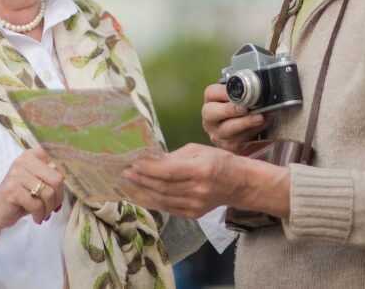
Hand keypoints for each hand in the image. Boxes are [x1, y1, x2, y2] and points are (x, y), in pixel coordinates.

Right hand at [0, 146, 64, 249]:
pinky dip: (40, 215)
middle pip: (56, 179)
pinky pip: (37, 205)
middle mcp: (23, 162)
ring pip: (48, 193)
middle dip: (59, 197)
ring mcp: (16, 175)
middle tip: (55, 207)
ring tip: (44, 213)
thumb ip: (50, 175)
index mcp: (30, 156)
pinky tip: (37, 217)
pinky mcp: (13, 191)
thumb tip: (74, 175)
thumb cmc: (20, 196)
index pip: (54, 155)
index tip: (71, 177)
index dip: (67, 167)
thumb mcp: (35, 181)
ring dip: (49, 208)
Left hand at [121, 144, 243, 218]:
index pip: (168, 171)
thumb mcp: (198, 150)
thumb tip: (150, 160)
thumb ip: (174, 156)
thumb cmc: (218, 161)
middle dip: (140, 179)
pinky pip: (168, 207)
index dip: (148, 168)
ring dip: (143, 190)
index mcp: (200, 170)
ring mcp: (196, 205)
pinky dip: (153, 200)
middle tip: (125, 171)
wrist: (239, 184)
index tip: (132, 162)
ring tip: (130, 181)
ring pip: (162, 199)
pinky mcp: (193, 214)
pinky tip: (143, 192)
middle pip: (162, 187)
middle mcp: (198, 190)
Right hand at [201, 84, 270, 151]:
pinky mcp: (228, 146)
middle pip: (211, 113)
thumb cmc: (239, 111)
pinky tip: (262, 124)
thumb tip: (258, 89)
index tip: (239, 91)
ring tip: (260, 117)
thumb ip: (242, 93)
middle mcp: (210, 119)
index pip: (211, 93)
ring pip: (227, 129)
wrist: (241, 133)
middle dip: (229, 110)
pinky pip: (240, 139)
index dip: (224, 91)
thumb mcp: (237, 100)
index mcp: (210, 102)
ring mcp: (217, 134)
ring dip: (245, 122)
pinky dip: (254, 131)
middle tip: (244, 108)